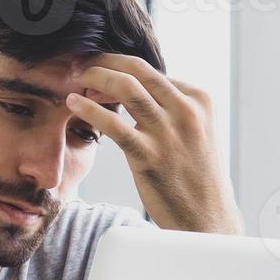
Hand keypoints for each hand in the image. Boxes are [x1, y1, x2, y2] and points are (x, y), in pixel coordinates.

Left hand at [64, 54, 244, 234]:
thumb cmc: (195, 176)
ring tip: (73, 79)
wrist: (207, 217)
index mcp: (199, 100)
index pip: (152, 71)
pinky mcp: (149, 156)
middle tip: (80, 62)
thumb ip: (170, 108)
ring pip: (125, 87)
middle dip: (103, 61)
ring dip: (94, 77)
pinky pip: (113, 123)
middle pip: (137, 70)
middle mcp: (186, 111)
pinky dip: (89, 109)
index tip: (98, 69)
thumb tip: (134, 89)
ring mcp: (168, 133)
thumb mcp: (194, 131)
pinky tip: (72, 103)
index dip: (119, 66)